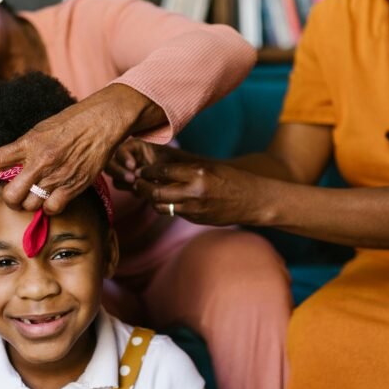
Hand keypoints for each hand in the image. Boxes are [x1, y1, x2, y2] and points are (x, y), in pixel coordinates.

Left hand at [0, 101, 123, 214]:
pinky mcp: (73, 186)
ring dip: (30, 204)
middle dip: (9, 199)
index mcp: (28, 143)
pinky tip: (52, 198)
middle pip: (10, 196)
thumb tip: (9, 167)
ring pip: (30, 205)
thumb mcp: (40, 130)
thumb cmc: (71, 123)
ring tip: (35, 195)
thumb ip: (24, 149)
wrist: (101, 122)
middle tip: (14, 195)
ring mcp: (56, 176)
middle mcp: (39, 161)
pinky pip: (52, 208)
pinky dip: (49, 207)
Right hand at [106, 139, 182, 191]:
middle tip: (132, 179)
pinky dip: (129, 189)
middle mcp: (127, 158)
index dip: (124, 157)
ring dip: (123, 182)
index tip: (132, 166)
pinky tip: (141, 191)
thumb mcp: (168, 158)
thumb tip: (140, 173)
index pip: (122, 149)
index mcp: (135, 146)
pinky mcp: (128, 184)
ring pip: (115, 177)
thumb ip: (153, 163)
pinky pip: (123, 187)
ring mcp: (126, 171)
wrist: (181, 177)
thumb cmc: (176, 162)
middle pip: (110, 163)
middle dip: (119, 172)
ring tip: (137, 186)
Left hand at [133, 160, 260, 226]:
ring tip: (147, 192)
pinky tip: (165, 200)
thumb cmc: (232, 179)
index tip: (141, 170)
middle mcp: (194, 193)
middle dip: (142, 188)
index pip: (162, 172)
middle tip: (136, 182)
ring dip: (151, 200)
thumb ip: (186, 170)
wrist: (253, 200)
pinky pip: (173, 213)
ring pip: (161, 207)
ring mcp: (195, 209)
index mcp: (198, 174)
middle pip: (156, 193)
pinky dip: (166, 206)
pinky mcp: (196, 220)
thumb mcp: (209, 168)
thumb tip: (158, 172)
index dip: (147, 171)